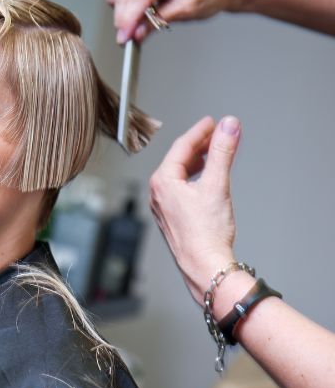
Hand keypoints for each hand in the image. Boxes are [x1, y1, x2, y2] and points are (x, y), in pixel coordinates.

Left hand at [149, 116, 241, 304]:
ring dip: (198, 161)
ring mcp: (163, 206)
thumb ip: (222, 152)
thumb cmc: (206, 233)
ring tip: (214, 152)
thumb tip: (229, 126)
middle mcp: (158, 193)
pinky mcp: (172, 217)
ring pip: (180, 174)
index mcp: (162, 182)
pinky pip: (181, 188)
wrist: (204, 265)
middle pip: (178, 159)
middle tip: (217, 133)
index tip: (213, 122)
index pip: (181, 147)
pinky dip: (195, 177)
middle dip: (199, 145)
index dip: (199, 131)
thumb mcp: (217, 184)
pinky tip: (207, 179)